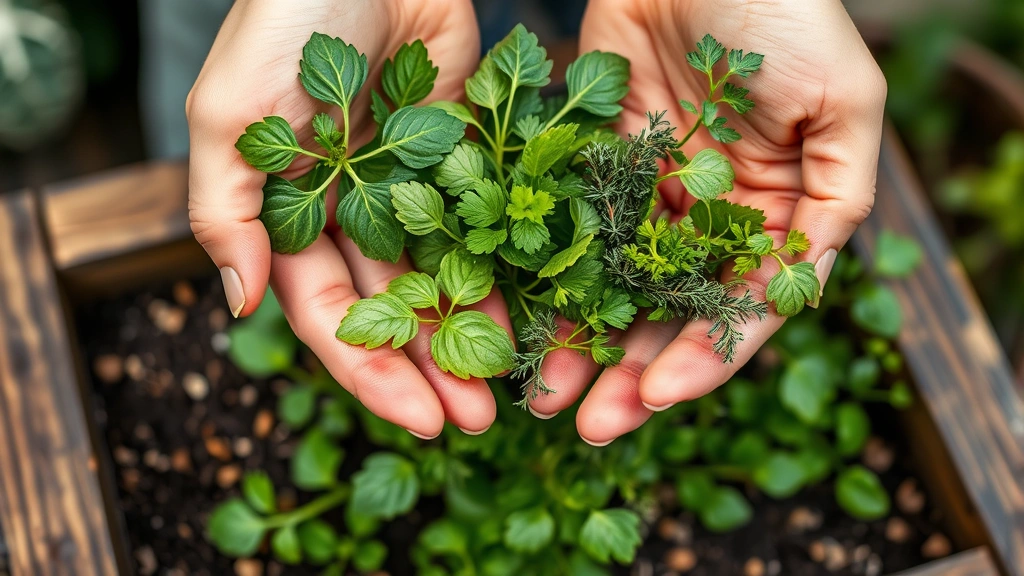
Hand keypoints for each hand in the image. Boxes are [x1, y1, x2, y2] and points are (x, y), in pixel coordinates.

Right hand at [187, 0, 507, 437]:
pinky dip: (507, 271)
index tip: (420, 421)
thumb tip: (238, 301)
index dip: (370, 372)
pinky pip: (486, 228)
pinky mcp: (464, 159)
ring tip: (512, 391)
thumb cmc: (287, 18)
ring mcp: (413, 189)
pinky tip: (534, 317)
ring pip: (445, 281)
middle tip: (477, 424)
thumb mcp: (231, 112)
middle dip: (431, 372)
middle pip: (393, 313)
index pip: (329, 316)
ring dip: (473, 337)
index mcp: (292, 215)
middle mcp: (355, 214)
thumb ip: (226, 208)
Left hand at [529, 0, 885, 443]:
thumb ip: (835, 200)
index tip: (657, 399)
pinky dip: (552, 278)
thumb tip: (800, 292)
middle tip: (589, 426)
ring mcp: (653, 195)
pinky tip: (523, 319)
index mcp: (779, 216)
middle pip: (670, 315)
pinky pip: (574, 232)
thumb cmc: (786, 11)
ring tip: (544, 392)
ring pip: (615, 287)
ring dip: (583, 342)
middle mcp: (712, 217)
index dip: (703, 359)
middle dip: (632, 372)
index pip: (741, 309)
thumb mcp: (844, 103)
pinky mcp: (600, 165)